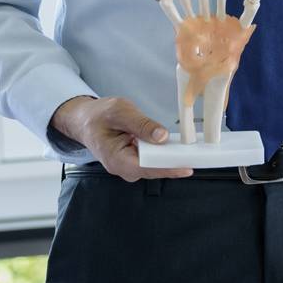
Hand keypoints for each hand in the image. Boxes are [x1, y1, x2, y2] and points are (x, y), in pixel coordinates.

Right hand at [50, 96, 192, 181]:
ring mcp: (129, 167)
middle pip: (155, 170)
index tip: (188, 167)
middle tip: (198, 157)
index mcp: (117, 160)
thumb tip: (163, 136)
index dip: (169, 168)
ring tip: (192, 152)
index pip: (148, 168)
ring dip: (171, 159)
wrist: (84, 120)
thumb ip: (141, 124)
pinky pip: (153, 161)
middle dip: (175, 163)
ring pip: (155, 167)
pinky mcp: (134, 162)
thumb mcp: (120, 112)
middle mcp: (124, 169)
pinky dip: (164, 155)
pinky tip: (178, 149)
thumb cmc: (99, 115)